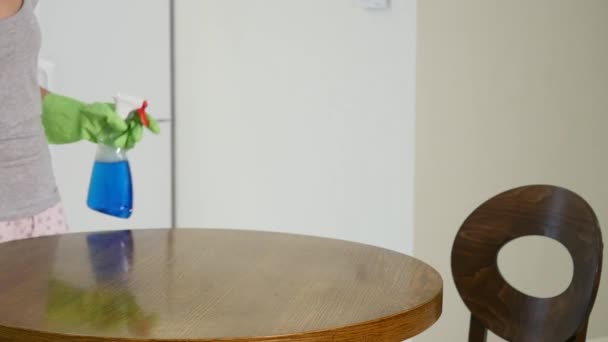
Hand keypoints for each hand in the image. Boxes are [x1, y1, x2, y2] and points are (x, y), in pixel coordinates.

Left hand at [42, 93, 159, 148]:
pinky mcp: (106, 138)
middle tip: (133, 137)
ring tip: (121, 142)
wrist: (67, 121)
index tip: (155, 129)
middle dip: (137, 132)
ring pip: (128, 136)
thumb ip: (113, 118)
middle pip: (136, 126)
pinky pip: (119, 143)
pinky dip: (121, 145)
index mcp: (119, 110)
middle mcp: (118, 119)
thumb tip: (123, 126)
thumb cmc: (83, 113)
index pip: (138, 113)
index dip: (148, 120)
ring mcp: (112, 129)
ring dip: (128, 140)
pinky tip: (119, 146)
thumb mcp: (99, 112)